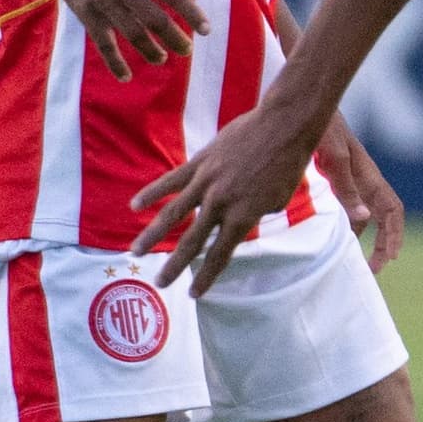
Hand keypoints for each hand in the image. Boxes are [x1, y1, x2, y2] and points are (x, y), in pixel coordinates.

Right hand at [47, 0, 202, 82]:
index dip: (190, 11)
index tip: (206, 30)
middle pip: (154, 18)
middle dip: (174, 38)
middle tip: (187, 50)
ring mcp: (103, 1)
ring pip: (131, 33)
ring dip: (149, 51)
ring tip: (161, 58)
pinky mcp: (86, 14)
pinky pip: (102, 43)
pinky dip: (114, 62)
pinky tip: (126, 76)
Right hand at [134, 97, 316, 296]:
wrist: (282, 127)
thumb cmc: (287, 164)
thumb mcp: (277, 200)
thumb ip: (254, 213)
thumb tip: (238, 217)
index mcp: (243, 217)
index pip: (220, 254)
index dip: (206, 276)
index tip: (194, 294)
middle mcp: (221, 204)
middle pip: (192, 241)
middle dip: (175, 266)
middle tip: (159, 283)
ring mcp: (207, 182)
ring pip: (173, 214)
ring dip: (152, 235)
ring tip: (135, 252)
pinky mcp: (199, 162)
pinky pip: (171, 181)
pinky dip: (152, 193)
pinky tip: (134, 206)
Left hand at [318, 113, 405, 272]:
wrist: (302, 106)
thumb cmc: (321, 126)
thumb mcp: (334, 156)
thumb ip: (346, 187)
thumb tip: (362, 221)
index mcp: (369, 177)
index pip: (393, 211)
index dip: (394, 235)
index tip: (389, 258)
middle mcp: (363, 181)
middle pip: (382, 219)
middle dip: (382, 244)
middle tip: (372, 269)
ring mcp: (348, 181)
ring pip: (361, 216)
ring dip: (359, 237)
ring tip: (346, 258)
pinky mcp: (332, 180)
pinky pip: (343, 208)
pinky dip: (341, 225)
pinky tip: (328, 236)